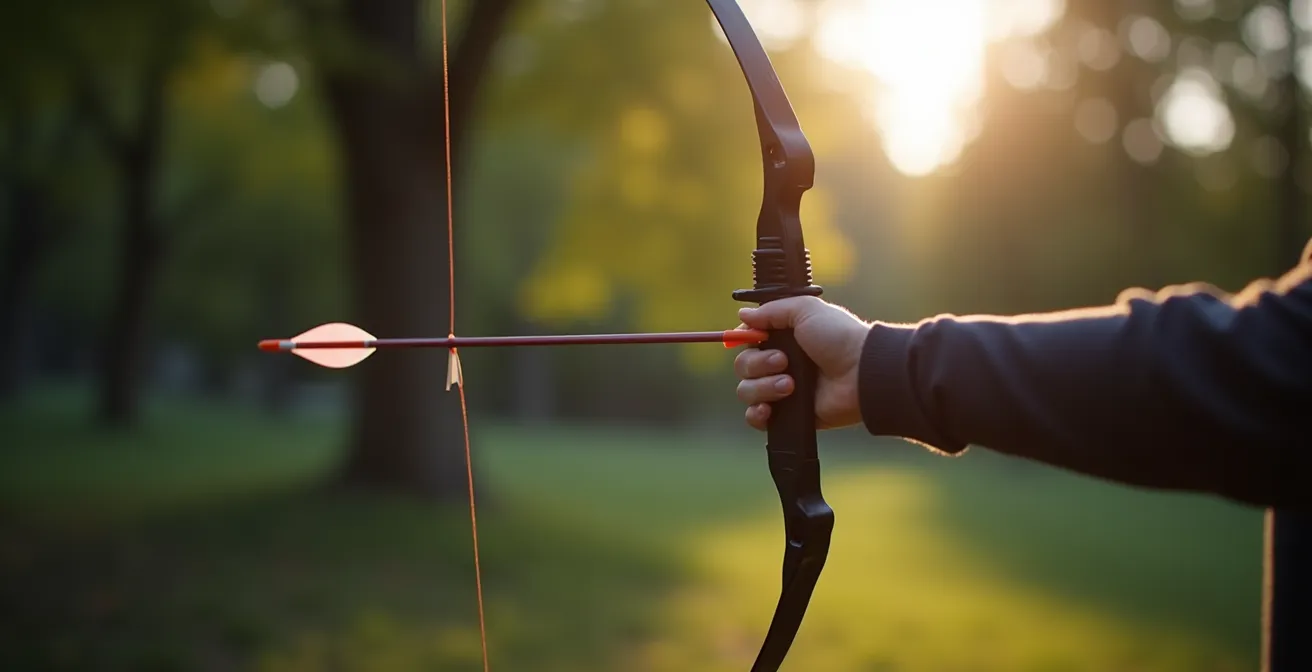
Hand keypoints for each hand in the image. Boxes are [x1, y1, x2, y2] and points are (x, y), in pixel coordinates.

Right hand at [734, 296, 870, 430]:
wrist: (861, 373)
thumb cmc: (838, 338)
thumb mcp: (805, 311)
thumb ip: (772, 310)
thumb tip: (743, 314)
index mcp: (784, 338)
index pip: (748, 340)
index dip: (745, 339)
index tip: (754, 338)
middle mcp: (781, 363)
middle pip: (743, 366)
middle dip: (758, 364)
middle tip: (784, 362)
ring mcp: (782, 390)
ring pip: (746, 391)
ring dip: (762, 387)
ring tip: (790, 386)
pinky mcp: (788, 414)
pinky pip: (755, 418)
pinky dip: (757, 414)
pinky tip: (769, 409)